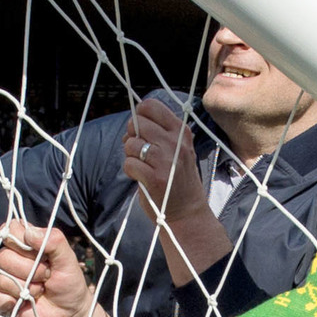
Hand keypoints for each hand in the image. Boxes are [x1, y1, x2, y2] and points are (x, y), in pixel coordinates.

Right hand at [0, 221, 94, 316]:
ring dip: (24, 287)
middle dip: (30, 270)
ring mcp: (4, 279)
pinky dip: (8, 300)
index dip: (22, 242)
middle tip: (46, 277)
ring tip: (38, 291)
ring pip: (0, 277)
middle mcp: (12, 259)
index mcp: (26, 243)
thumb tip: (29, 233)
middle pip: (4, 256)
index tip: (41, 253)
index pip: (10, 230)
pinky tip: (22, 303)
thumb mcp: (68, 260)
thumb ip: (54, 241)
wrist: (69, 315)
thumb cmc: (69, 284)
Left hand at [120, 99, 201, 215]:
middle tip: (140, 152)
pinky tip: (141, 177)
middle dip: (131, 136)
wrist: (188, 211)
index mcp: (181, 131)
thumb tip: (132, 122)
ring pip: (130, 143)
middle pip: (136, 123)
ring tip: (143, 166)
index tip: (141, 131)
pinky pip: (128, 163)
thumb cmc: (177, 178)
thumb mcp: (178, 148)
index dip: (138, 116)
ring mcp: (166, 160)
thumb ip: (159, 132)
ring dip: (130, 155)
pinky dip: (130, 170)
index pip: (150, 106)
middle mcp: (175, 142)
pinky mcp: (155, 178)